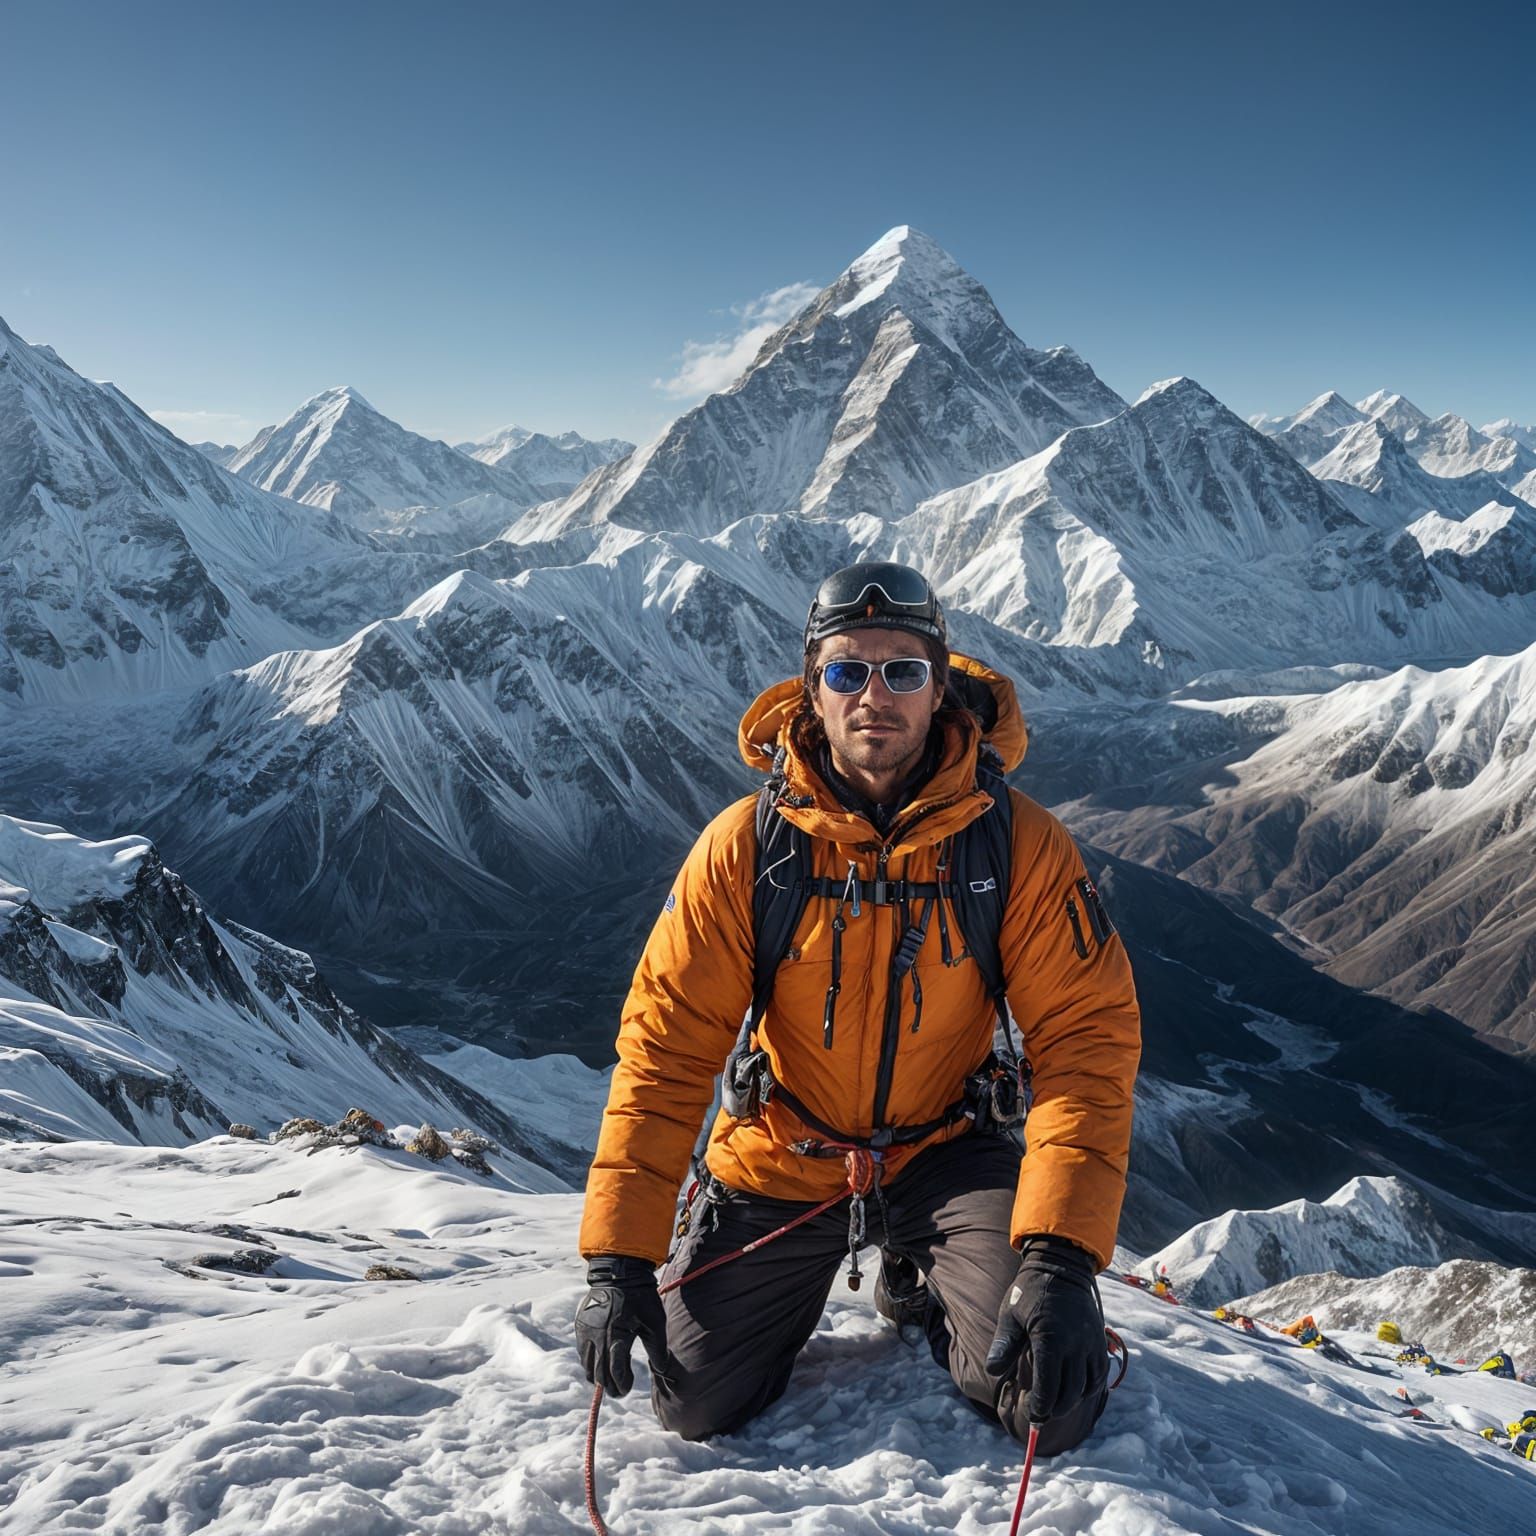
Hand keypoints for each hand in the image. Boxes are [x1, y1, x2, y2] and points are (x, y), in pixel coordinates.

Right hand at [575, 1254, 668, 1396]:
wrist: (619, 1272)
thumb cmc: (641, 1298)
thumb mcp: (655, 1323)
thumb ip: (658, 1350)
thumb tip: (662, 1372)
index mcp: (617, 1336)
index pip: (615, 1372)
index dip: (621, 1385)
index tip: (627, 1389)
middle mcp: (598, 1336)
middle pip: (599, 1374)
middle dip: (609, 1386)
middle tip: (619, 1390)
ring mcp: (586, 1331)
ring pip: (587, 1366)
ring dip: (598, 1375)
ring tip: (610, 1376)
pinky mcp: (581, 1325)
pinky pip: (582, 1352)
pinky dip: (590, 1361)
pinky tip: (601, 1359)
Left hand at [984, 1236, 1106, 1421]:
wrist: (1061, 1268)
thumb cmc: (1030, 1293)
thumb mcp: (1010, 1315)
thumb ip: (1004, 1344)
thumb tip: (992, 1370)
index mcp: (1050, 1339)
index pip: (1048, 1387)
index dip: (1040, 1407)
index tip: (1033, 1416)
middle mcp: (1075, 1345)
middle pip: (1069, 1394)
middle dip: (1055, 1409)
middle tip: (1042, 1414)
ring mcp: (1090, 1344)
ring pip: (1086, 1388)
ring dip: (1072, 1401)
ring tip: (1056, 1404)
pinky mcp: (1099, 1342)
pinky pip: (1099, 1375)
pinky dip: (1088, 1388)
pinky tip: (1074, 1389)